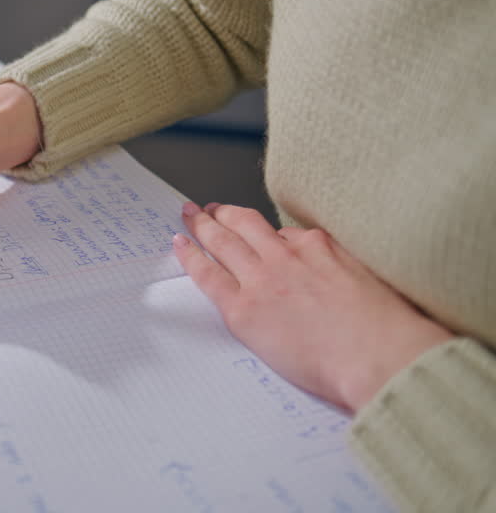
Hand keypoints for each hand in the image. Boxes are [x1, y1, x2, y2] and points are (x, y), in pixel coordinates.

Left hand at [174, 202, 454, 411]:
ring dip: (202, 224)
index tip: (257, 234)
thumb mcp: (370, 280)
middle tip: (208, 208)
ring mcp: (262, 279)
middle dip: (224, 213)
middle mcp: (286, 255)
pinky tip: (178, 244)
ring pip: (222, 241)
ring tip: (188, 215)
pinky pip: (207, 275)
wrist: (379, 357)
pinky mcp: (244, 309)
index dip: (268, 236)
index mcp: (320, 247)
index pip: (285, 234)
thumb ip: (343, 267)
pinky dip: (189, 256)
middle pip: (246, 224)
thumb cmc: (386, 331)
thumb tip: (327, 269)